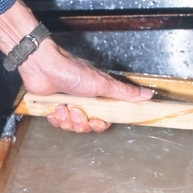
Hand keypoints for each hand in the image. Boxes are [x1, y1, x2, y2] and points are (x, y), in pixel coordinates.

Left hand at [0, 0, 152, 133]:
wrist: (44, 65)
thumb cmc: (72, 70)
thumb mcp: (103, 83)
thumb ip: (125, 92)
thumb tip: (148, 95)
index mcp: (97, 97)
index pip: (103, 120)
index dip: (99, 125)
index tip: (96, 121)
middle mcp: (84, 102)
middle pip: (87, 126)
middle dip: (80, 123)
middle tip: (76, 111)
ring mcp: (68, 105)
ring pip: (71, 126)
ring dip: (66, 119)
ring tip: (63, 107)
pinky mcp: (53, 107)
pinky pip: (57, 123)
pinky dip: (55, 118)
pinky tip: (54, 109)